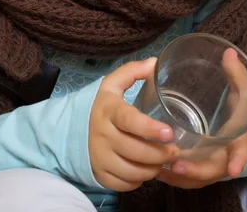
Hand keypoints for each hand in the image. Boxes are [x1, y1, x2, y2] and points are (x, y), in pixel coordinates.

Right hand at [89, 58, 178, 191]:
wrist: (71, 128)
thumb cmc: (102, 105)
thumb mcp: (112, 84)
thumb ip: (133, 71)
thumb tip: (155, 62)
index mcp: (109, 110)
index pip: (129, 120)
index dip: (150, 128)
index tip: (169, 132)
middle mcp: (102, 135)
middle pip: (135, 150)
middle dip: (160, 154)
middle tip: (174, 150)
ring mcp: (100, 157)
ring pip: (132, 171)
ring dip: (153, 169)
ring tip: (163, 161)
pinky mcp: (99, 174)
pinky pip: (124, 184)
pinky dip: (139, 181)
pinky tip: (146, 170)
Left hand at [157, 48, 246, 188]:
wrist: (234, 120)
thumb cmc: (236, 104)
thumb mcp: (240, 88)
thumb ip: (236, 72)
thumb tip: (228, 52)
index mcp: (239, 135)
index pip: (243, 148)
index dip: (239, 158)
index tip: (233, 169)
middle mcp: (226, 154)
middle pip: (214, 169)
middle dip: (196, 171)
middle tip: (176, 165)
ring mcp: (211, 163)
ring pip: (197, 177)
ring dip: (179, 177)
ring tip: (158, 170)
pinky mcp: (198, 166)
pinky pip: (187, 178)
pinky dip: (172, 177)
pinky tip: (154, 170)